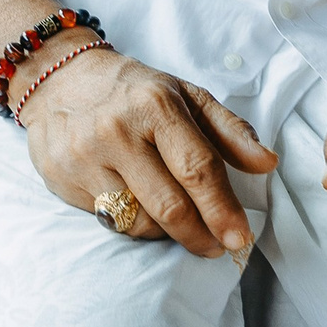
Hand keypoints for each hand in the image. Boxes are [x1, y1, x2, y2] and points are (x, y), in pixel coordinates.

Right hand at [18, 46, 276, 258]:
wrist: (59, 79)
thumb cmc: (134, 92)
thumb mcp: (186, 96)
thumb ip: (229, 131)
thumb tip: (267, 163)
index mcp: (154, 105)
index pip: (198, 168)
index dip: (222, 210)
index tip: (240, 238)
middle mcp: (116, 130)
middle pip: (170, 206)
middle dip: (200, 236)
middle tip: (217, 246)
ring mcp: (84, 156)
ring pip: (138, 222)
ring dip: (166, 232)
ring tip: (176, 220)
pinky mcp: (60, 177)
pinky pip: (108, 221)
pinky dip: (132, 223)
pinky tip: (139, 206)